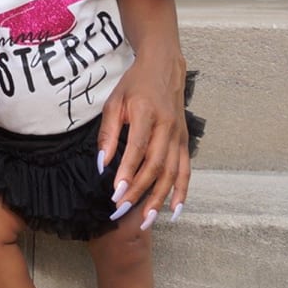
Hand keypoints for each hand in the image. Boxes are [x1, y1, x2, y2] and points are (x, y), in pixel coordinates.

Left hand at [97, 46, 189, 229]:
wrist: (164, 67)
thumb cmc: (134, 85)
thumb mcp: (114, 102)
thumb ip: (108, 133)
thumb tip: (101, 165)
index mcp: (147, 113)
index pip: (138, 149)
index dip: (127, 173)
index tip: (115, 193)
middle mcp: (167, 127)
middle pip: (156, 166)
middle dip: (139, 191)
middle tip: (122, 211)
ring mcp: (179, 135)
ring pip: (172, 173)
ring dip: (159, 198)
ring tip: (146, 220)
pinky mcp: (184, 141)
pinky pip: (186, 170)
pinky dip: (181, 191)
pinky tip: (174, 210)